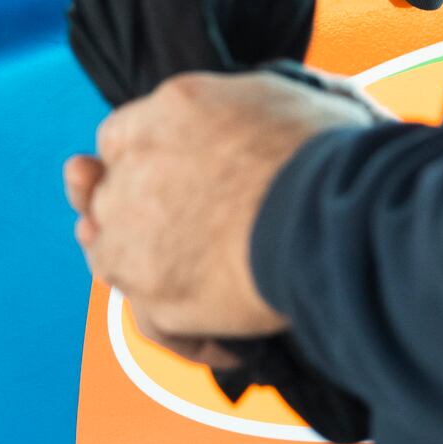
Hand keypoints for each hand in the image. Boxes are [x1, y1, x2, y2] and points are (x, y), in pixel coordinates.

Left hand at [67, 70, 374, 342]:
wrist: (335, 211)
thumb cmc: (330, 153)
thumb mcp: (284, 97)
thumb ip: (245, 107)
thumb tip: (256, 119)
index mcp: (168, 111)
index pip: (122, 138)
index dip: (141, 164)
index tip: (164, 181)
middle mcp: (134, 168)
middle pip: (108, 197)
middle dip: (129, 216)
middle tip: (170, 238)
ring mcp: (132, 232)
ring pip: (114, 257)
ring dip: (146, 275)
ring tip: (197, 294)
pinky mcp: (151, 291)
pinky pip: (153, 322)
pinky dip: (189, 336)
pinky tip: (228, 346)